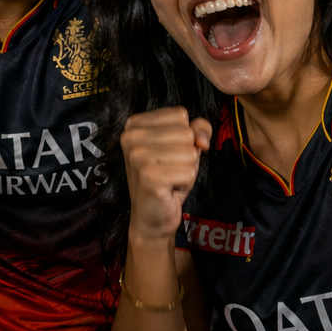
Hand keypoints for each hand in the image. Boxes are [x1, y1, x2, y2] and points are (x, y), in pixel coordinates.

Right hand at [120, 108, 209, 245]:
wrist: (151, 216)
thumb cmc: (167, 178)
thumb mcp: (183, 147)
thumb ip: (197, 129)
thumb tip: (201, 139)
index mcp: (134, 124)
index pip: (179, 114)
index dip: (185, 135)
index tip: (169, 152)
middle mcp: (130, 136)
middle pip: (186, 134)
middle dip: (187, 155)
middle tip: (169, 169)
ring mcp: (137, 155)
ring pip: (190, 153)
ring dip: (187, 170)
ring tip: (169, 178)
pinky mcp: (148, 175)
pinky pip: (189, 172)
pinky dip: (186, 183)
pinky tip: (170, 189)